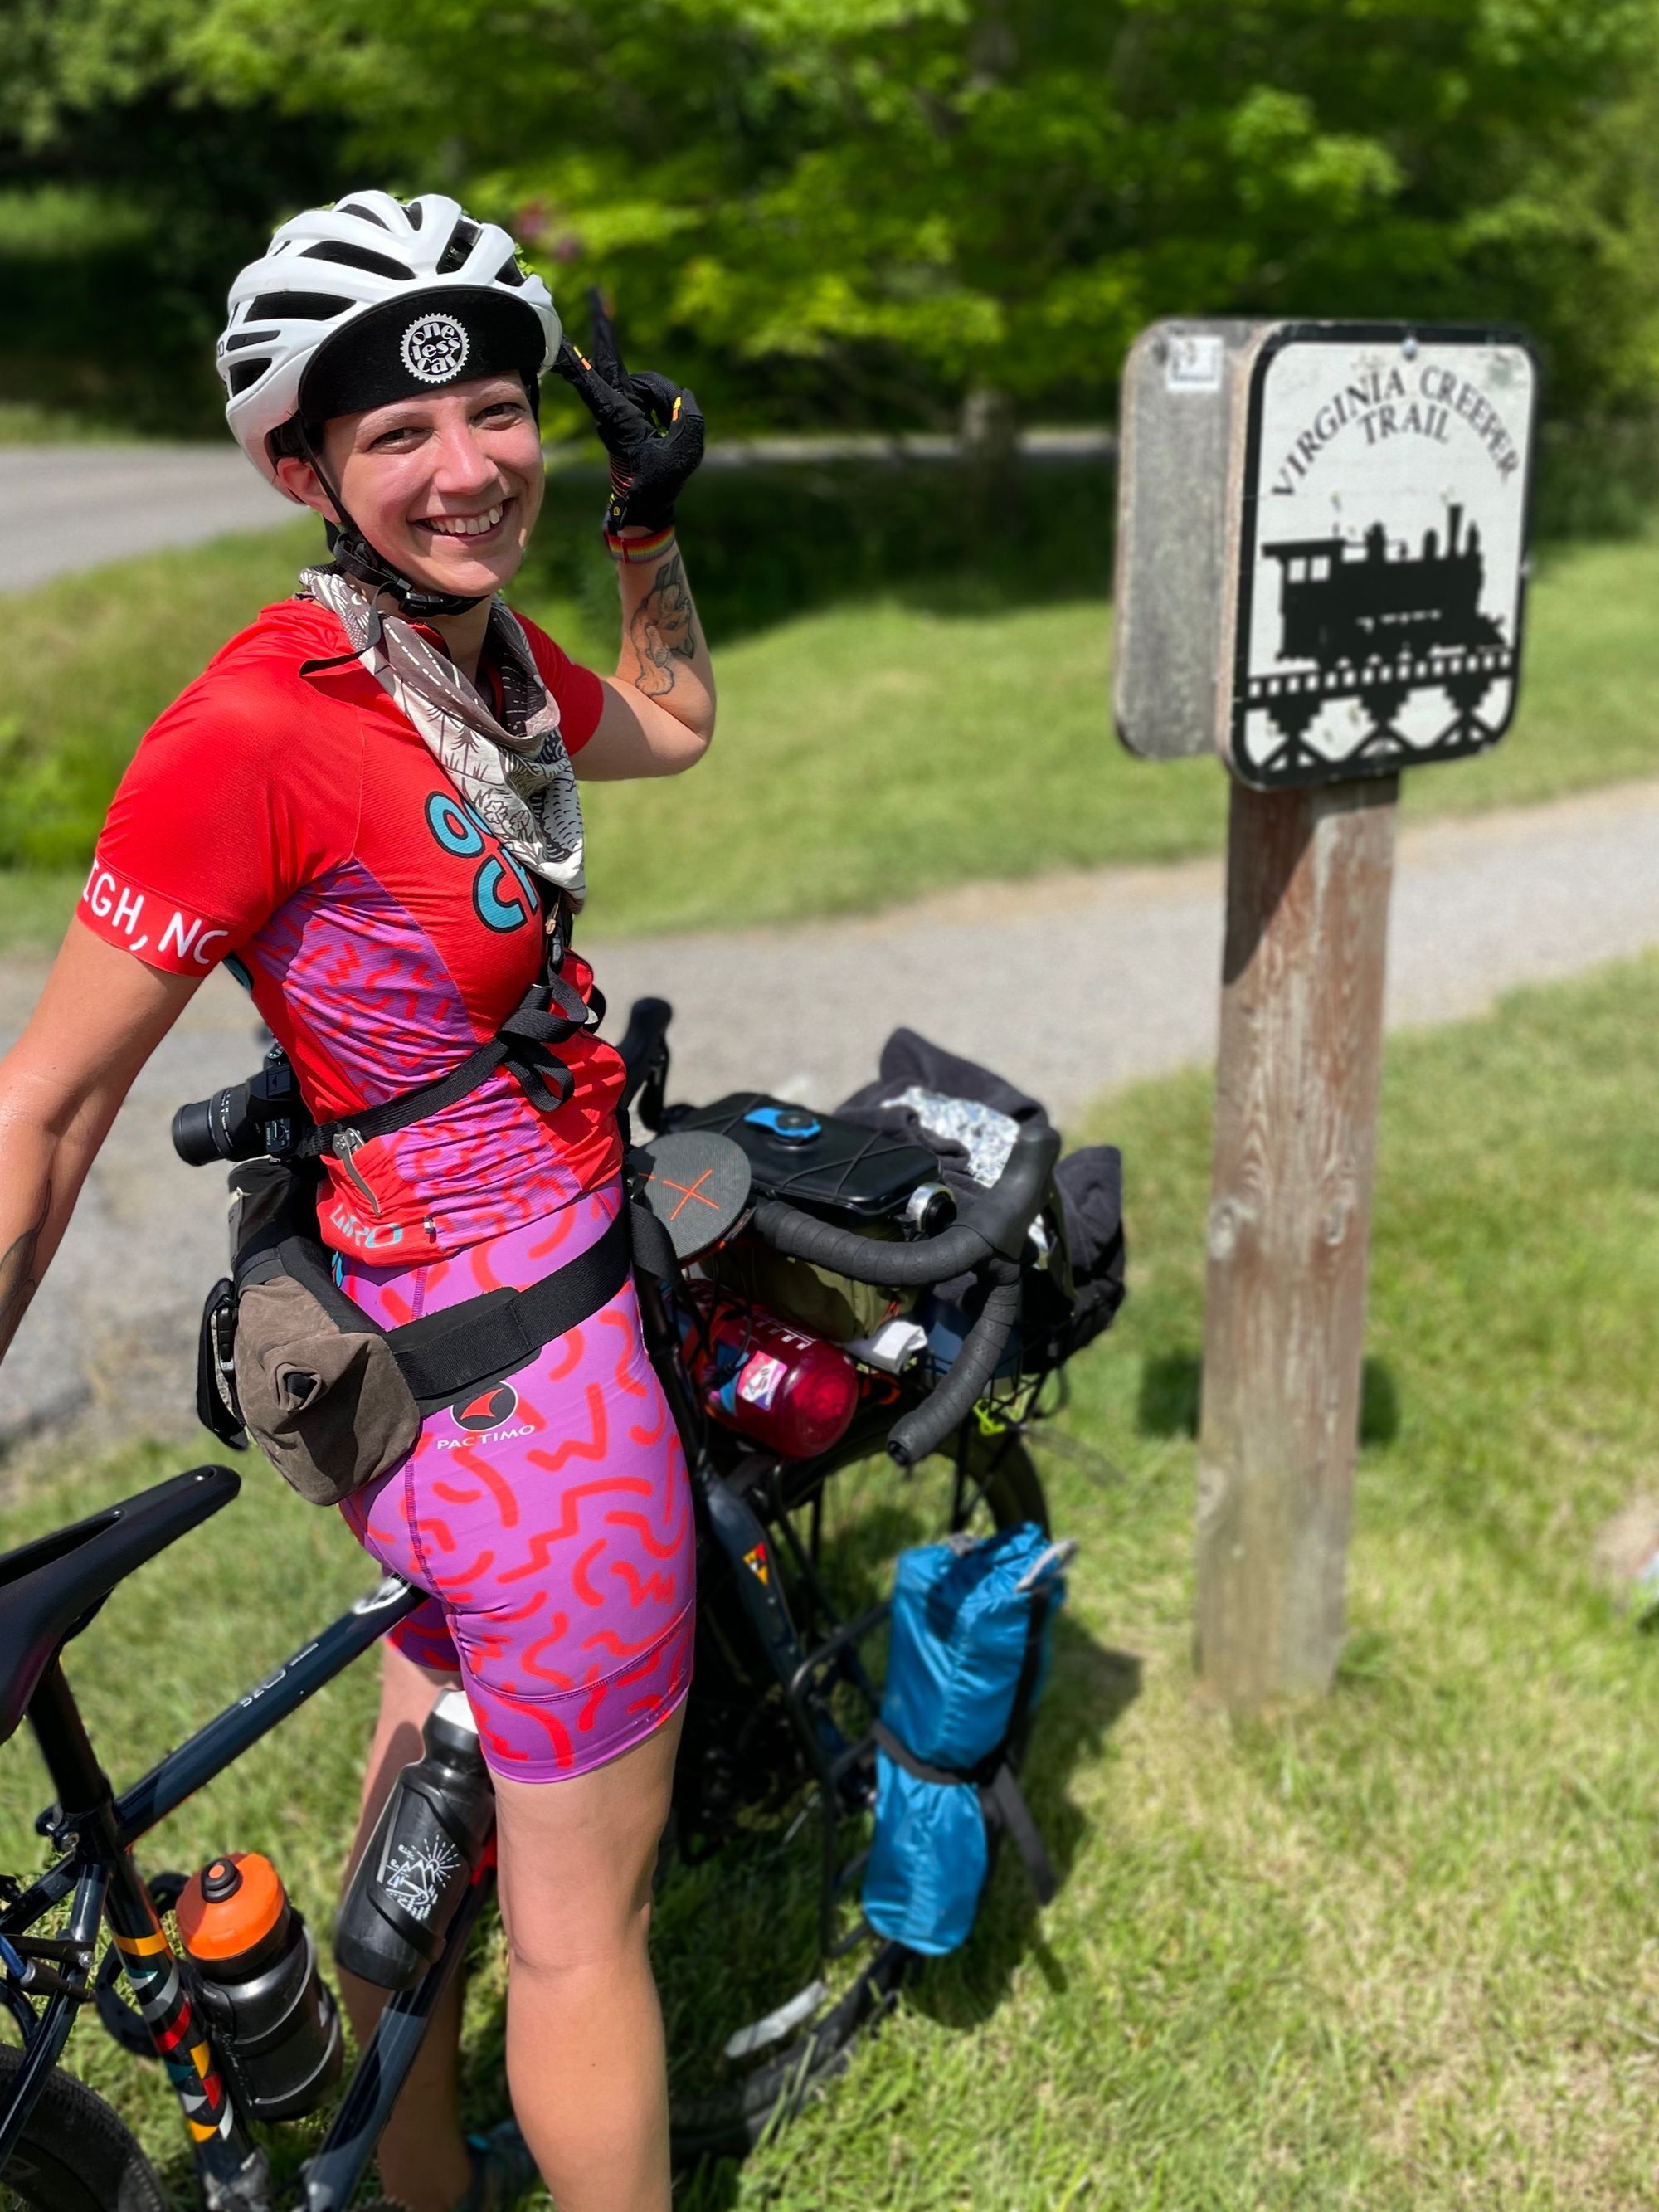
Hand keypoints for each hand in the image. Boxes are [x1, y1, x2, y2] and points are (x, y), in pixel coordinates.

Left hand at [555, 289, 704, 534]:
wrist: (647, 501)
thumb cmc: (660, 481)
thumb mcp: (685, 451)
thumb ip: (689, 417)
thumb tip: (681, 399)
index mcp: (617, 417)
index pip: (593, 383)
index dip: (577, 361)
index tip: (555, 341)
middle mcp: (615, 405)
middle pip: (610, 360)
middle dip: (602, 327)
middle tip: (594, 292)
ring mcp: (624, 404)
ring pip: (649, 383)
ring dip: (665, 400)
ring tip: (668, 428)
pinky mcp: (633, 406)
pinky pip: (656, 393)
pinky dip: (667, 406)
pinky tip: (667, 425)